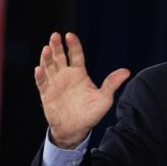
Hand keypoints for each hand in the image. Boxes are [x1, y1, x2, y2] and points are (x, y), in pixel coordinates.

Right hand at [35, 32, 129, 148]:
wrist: (75, 130)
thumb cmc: (90, 114)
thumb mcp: (104, 99)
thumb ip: (112, 84)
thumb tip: (127, 71)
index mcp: (79, 74)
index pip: (76, 55)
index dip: (73, 45)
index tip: (70, 35)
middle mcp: (65, 76)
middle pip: (60, 57)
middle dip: (56, 46)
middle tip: (55, 36)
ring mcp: (55, 84)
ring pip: (49, 66)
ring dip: (46, 58)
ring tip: (46, 49)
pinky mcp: (46, 94)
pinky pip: (42, 83)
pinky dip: (40, 76)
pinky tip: (39, 69)